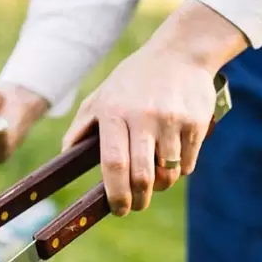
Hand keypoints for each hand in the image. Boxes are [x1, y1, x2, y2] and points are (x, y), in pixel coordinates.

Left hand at [61, 0, 246, 216]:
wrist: (180, 52)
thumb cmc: (133, 80)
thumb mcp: (101, 97)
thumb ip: (81, 128)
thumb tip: (64, 158)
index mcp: (114, 113)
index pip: (113, 164)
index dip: (115, 193)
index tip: (117, 208)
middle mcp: (143, 117)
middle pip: (142, 175)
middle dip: (139, 199)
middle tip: (136, 205)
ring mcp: (172, 120)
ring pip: (168, 173)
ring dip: (161, 185)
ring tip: (155, 180)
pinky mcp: (196, 122)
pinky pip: (188, 163)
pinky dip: (180, 170)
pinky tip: (173, 159)